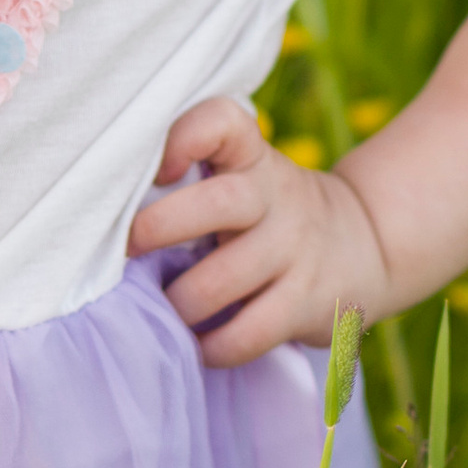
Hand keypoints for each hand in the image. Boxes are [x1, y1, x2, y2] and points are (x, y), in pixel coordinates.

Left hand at [125, 98, 391, 369]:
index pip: (223, 121)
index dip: (183, 138)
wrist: (366, 246)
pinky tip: (198, 344)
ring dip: (180, 302)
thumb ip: (192, 174)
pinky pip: (249, 333)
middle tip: (125, 252)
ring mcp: (295, 250)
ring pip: (224, 280)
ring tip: (163, 309)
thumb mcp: (245, 174)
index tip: (155, 169)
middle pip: (219, 203)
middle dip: (161, 228)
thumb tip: (102, 210)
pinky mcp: (308, 303)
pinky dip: (212, 346)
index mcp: (252, 158)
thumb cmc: (268, 211)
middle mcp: (276, 196)